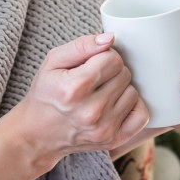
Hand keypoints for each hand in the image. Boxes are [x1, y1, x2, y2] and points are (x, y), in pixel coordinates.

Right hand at [11, 33, 149, 168]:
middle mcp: (91, 111)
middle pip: (124, 74)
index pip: (113, 59)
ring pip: (133, 93)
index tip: (91, 64)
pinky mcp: (113, 140)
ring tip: (100, 94)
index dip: (103, 57)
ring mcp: (104, 129)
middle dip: (112, 72)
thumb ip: (82, 45)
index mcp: (74, 88)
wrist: (38, 134)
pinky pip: (141, 116)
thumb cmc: (47, 93)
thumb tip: (110, 38)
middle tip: (94, 80)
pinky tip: (115, 106)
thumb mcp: (53, 62)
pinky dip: (132, 107)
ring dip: (120, 90)